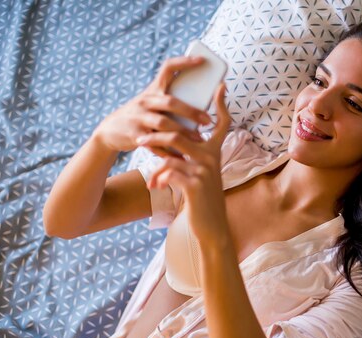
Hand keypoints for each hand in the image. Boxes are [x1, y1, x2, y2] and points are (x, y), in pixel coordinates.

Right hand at [92, 56, 212, 153]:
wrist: (109, 131)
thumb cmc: (140, 115)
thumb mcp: (151, 103)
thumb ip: (170, 101)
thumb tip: (202, 103)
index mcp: (153, 89)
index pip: (168, 68)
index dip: (184, 62)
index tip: (202, 60)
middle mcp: (145, 101)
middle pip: (171, 102)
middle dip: (191, 111)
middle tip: (208, 120)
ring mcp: (139, 117)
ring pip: (164, 124)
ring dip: (183, 132)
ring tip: (199, 139)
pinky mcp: (135, 135)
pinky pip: (155, 143)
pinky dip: (169, 150)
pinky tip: (182, 155)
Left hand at [139, 83, 231, 241]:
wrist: (211, 226)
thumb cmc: (202, 200)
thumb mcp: (200, 176)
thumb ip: (191, 159)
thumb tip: (171, 148)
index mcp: (215, 153)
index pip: (222, 123)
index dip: (222, 104)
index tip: (221, 86)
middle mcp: (212, 158)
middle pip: (180, 133)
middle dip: (156, 134)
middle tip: (140, 138)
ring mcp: (204, 171)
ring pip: (171, 151)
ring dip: (153, 154)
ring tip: (143, 160)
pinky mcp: (194, 185)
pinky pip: (169, 171)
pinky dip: (158, 178)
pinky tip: (154, 187)